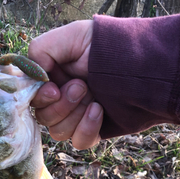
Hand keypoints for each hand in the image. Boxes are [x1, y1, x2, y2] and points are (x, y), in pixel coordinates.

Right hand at [28, 20, 102, 149]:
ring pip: (58, 132)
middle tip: (82, 87)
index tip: (54, 90)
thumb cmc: (111, 47)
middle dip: (61, 106)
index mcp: (53, 76)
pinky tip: (99, 112)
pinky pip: (78, 142)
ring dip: (74, 116)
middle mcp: (62, 97)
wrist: (148, 67)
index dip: (39, 98)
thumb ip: (40, 50)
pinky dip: (86, 129)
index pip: (31, 96)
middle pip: (43, 117)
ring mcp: (78, 115)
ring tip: (95, 99)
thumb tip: (31, 77)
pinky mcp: (93, 130)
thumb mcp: (72, 36)